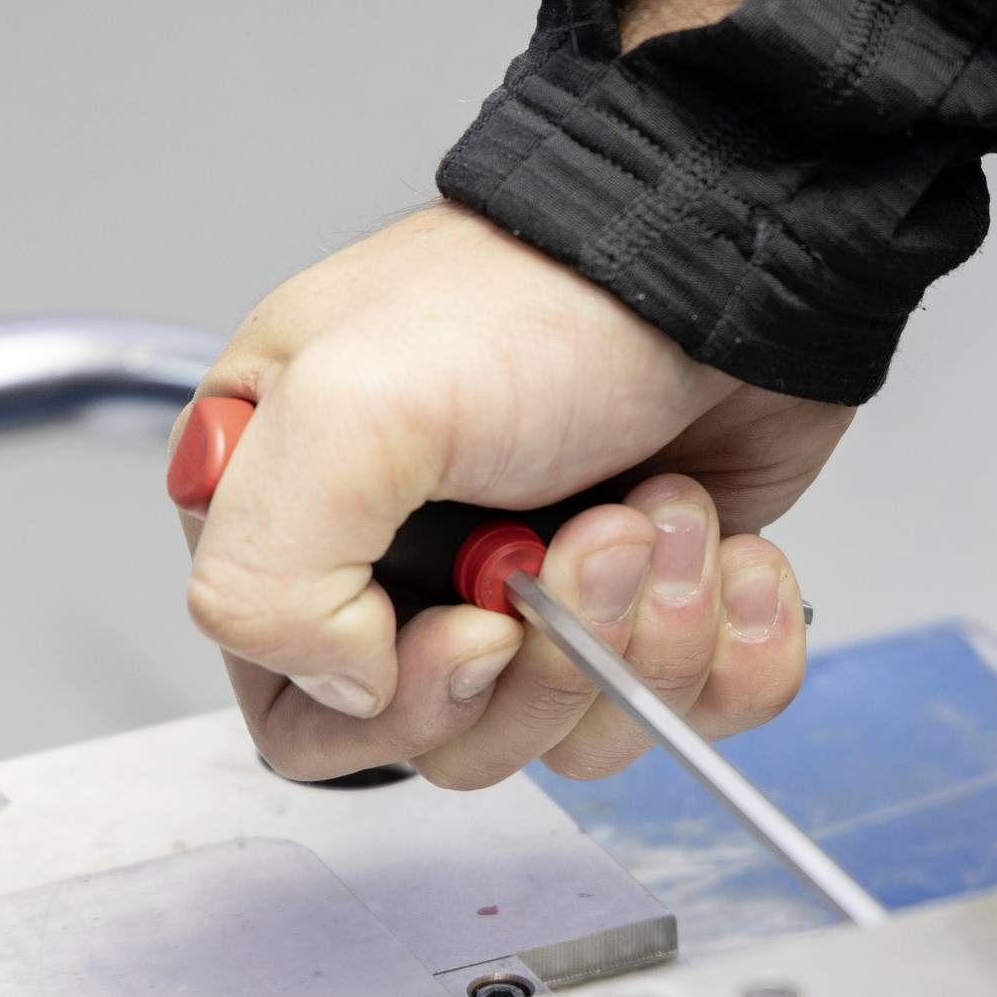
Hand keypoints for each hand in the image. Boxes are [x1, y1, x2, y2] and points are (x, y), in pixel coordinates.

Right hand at [178, 203, 850, 787]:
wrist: (728, 255)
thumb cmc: (543, 299)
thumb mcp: (349, 407)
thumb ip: (264, 576)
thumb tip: (341, 687)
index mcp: (304, 522)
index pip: (308, 717)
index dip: (405, 707)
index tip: (480, 630)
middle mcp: (414, 570)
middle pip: (455, 741)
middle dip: (551, 661)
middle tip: (598, 537)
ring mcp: (540, 596)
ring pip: (577, 736)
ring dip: (647, 639)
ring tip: (666, 510)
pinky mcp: (653, 608)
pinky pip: (689, 712)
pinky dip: (732, 651)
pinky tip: (732, 553)